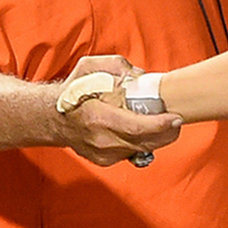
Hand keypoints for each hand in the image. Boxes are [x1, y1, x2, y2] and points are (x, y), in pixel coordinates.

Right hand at [55, 55, 180, 166]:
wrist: (50, 118)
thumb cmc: (73, 92)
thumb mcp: (91, 67)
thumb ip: (118, 67)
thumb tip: (140, 76)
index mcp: (98, 118)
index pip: (137, 127)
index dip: (160, 125)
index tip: (175, 117)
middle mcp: (102, 140)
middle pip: (145, 142)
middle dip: (167, 132)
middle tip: (177, 120)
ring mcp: (103, 154)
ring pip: (142, 149)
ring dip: (158, 138)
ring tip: (166, 124)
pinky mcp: (104, 160)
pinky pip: (132, 153)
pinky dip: (143, 142)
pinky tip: (147, 131)